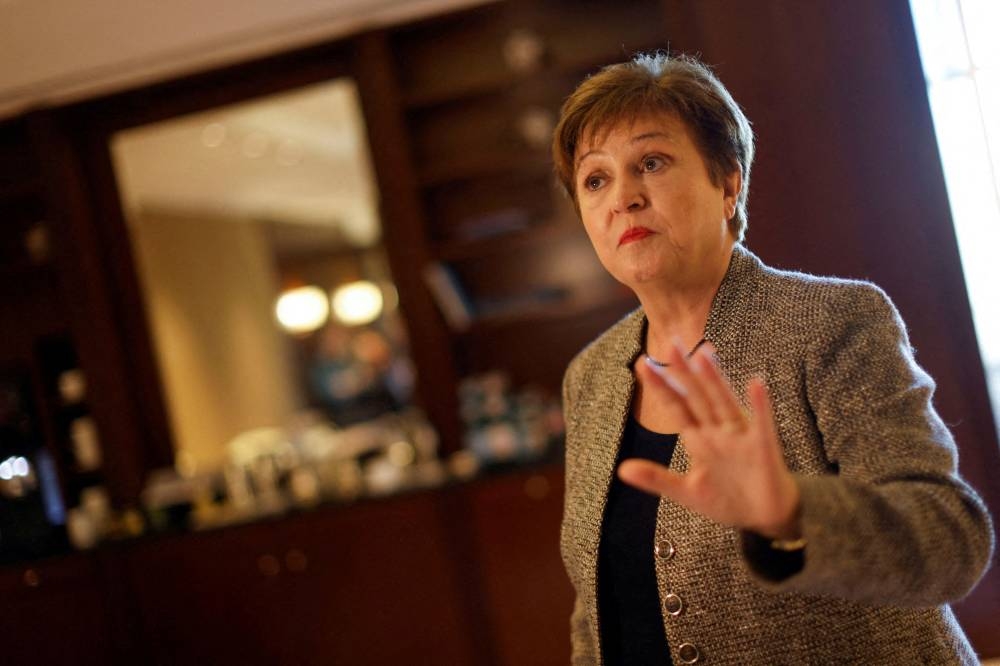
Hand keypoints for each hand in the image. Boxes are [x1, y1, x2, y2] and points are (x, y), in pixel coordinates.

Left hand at [619, 341, 800, 538]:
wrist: (765, 517)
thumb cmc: (727, 500)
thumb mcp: (686, 492)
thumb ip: (656, 478)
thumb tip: (621, 470)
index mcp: (698, 439)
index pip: (676, 407)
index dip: (661, 387)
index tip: (642, 363)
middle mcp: (718, 432)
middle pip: (698, 397)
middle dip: (684, 372)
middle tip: (670, 343)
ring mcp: (741, 437)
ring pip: (725, 403)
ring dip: (715, 381)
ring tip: (703, 355)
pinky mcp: (763, 448)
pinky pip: (762, 424)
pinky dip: (759, 405)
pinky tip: (756, 384)